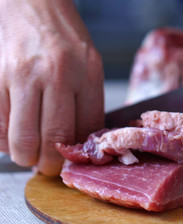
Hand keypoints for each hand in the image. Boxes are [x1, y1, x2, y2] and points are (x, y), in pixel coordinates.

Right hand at [0, 0, 103, 174]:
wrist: (34, 4)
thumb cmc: (65, 37)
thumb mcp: (91, 65)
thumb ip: (88, 102)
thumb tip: (78, 141)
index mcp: (86, 73)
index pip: (86, 128)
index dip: (76, 154)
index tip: (70, 162)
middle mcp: (55, 75)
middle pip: (52, 138)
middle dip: (49, 164)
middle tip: (47, 167)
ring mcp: (23, 75)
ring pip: (21, 137)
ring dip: (24, 156)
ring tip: (29, 155)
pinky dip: (3, 139)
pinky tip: (11, 136)